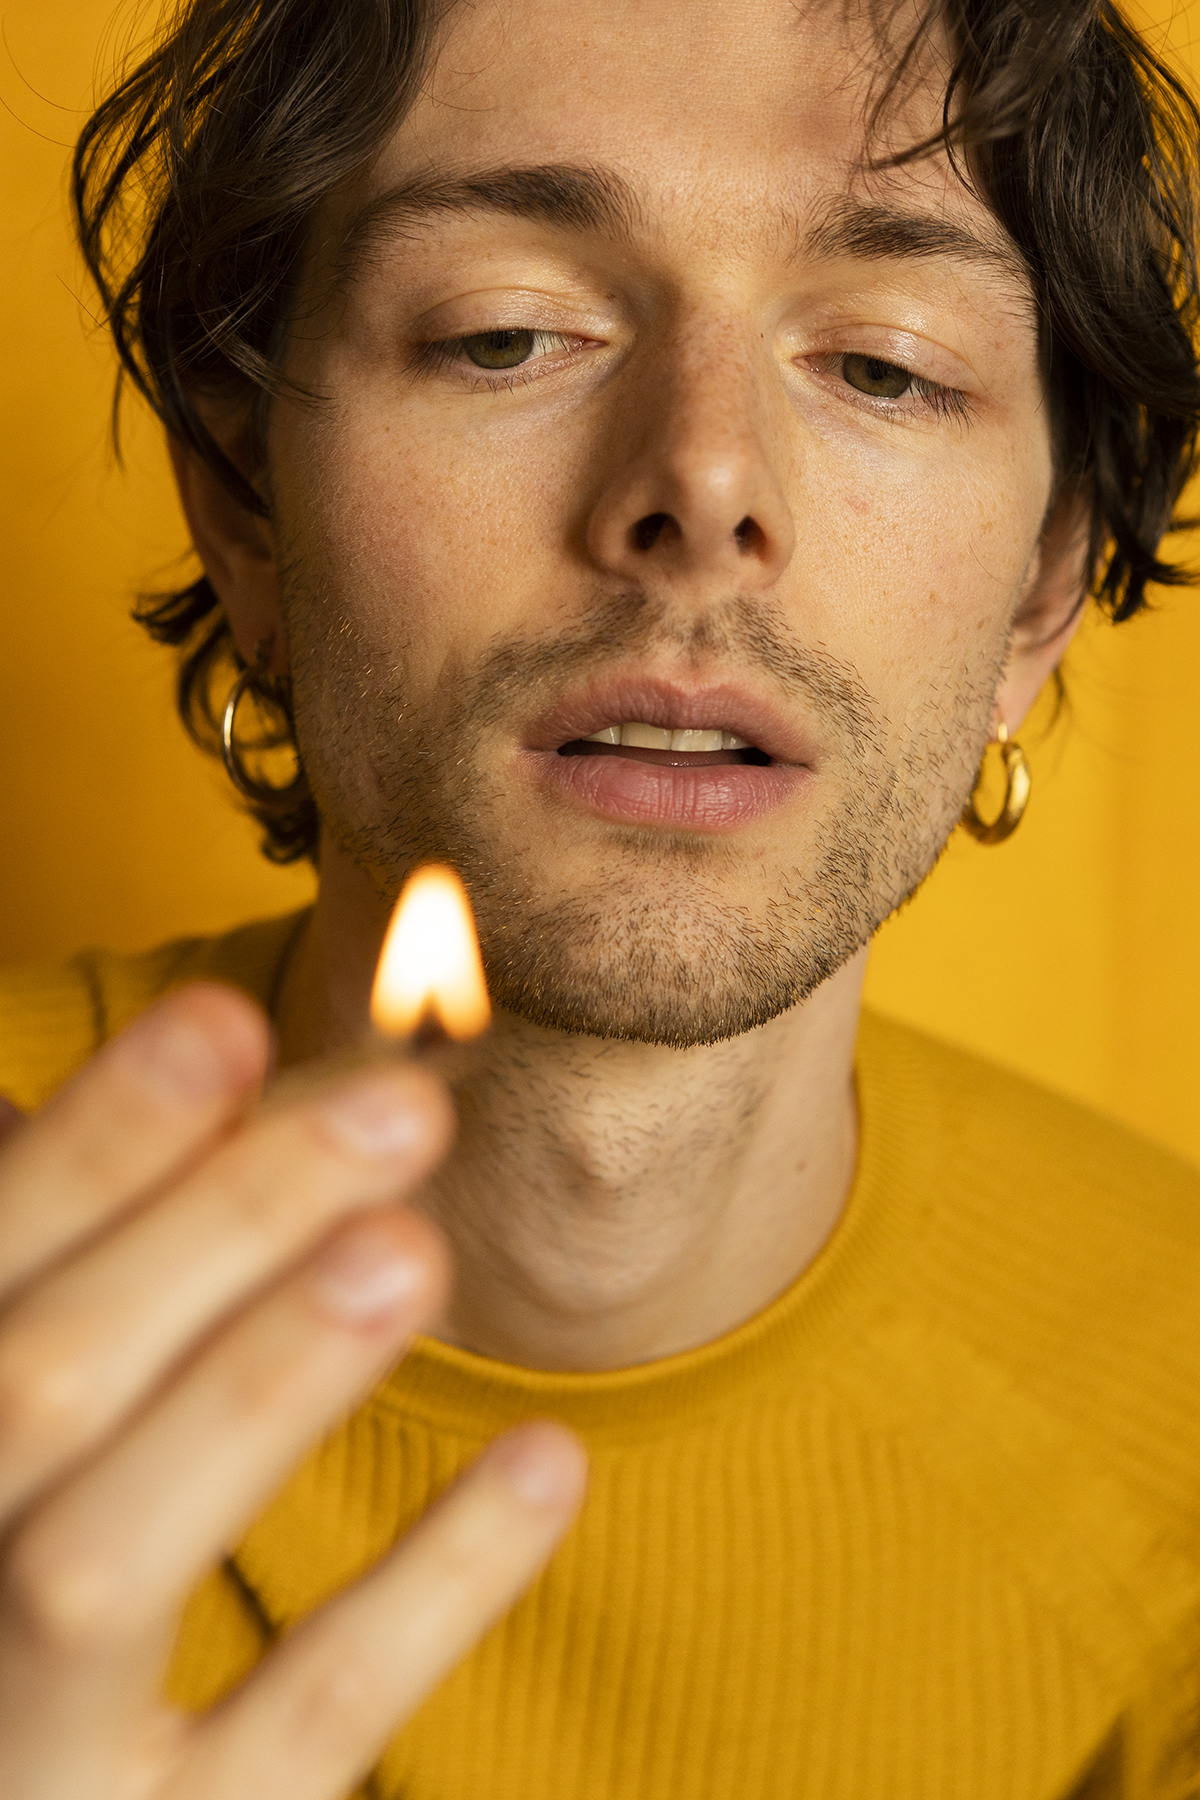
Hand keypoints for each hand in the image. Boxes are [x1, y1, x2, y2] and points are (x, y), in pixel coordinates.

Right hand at [0, 985, 585, 1798]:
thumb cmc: (29, 1598)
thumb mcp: (36, 1439)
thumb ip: (76, 1277)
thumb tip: (161, 1082)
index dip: (98, 1143)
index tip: (234, 1019)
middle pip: (36, 1383)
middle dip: (215, 1226)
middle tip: (402, 1107)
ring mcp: (21, 1760)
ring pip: (104, 1558)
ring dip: (262, 1379)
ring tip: (417, 1248)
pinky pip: (297, 1729)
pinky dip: (426, 1593)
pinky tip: (548, 1460)